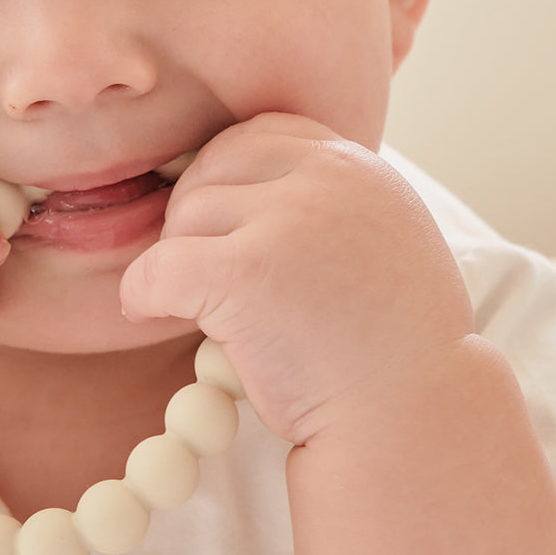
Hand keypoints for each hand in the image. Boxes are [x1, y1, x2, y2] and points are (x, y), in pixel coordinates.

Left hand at [119, 113, 474, 443]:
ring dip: (178, 264)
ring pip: (183, 217)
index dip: (226, 181)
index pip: (259, 135)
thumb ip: (324, 203)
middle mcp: (327, 179)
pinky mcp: (246, 273)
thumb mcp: (380, 242)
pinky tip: (151, 315)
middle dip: (195, 221)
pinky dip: (142, 293)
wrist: (413, 419)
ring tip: (208, 312)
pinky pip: (158, 267)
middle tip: (204, 279)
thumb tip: (235, 191)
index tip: (223, 233)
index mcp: (357, 167)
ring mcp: (287, 222)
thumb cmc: (388, 346)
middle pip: (213, 169)